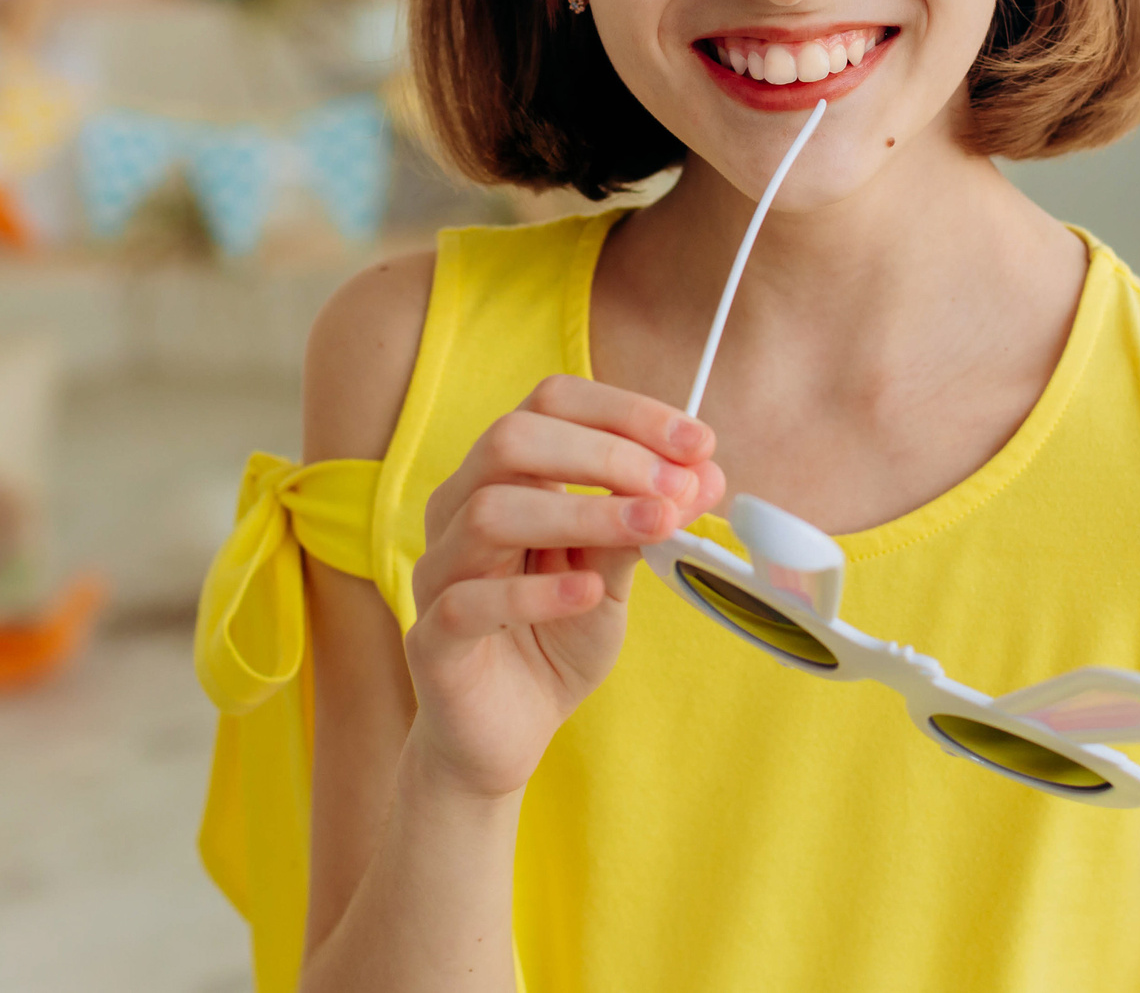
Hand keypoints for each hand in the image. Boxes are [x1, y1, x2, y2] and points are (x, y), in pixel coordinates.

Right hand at [404, 375, 724, 799]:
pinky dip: (535, 593)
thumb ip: (644, 524)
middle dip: (604, 453)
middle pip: (511, 439)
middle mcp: (460, 508)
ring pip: (489, 511)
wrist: (506, 736)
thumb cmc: (553, 639)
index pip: (552, 404)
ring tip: (652, 527)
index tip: (697, 441)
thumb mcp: (612, 576)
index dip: (626, 412)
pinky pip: (469, 600)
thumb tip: (707, 475)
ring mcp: (439, 571)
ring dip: (582, 512)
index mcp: (505, 477)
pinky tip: (590, 593)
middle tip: (676, 486)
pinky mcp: (431, 639)